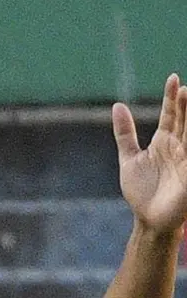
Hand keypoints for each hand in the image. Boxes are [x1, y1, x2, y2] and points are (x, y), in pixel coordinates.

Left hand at [112, 74, 186, 233]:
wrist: (149, 219)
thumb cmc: (142, 191)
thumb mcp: (129, 158)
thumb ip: (125, 133)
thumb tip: (118, 105)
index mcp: (165, 142)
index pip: (171, 114)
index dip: (172, 98)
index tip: (173, 78)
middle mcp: (179, 147)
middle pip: (185, 120)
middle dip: (186, 104)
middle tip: (185, 87)